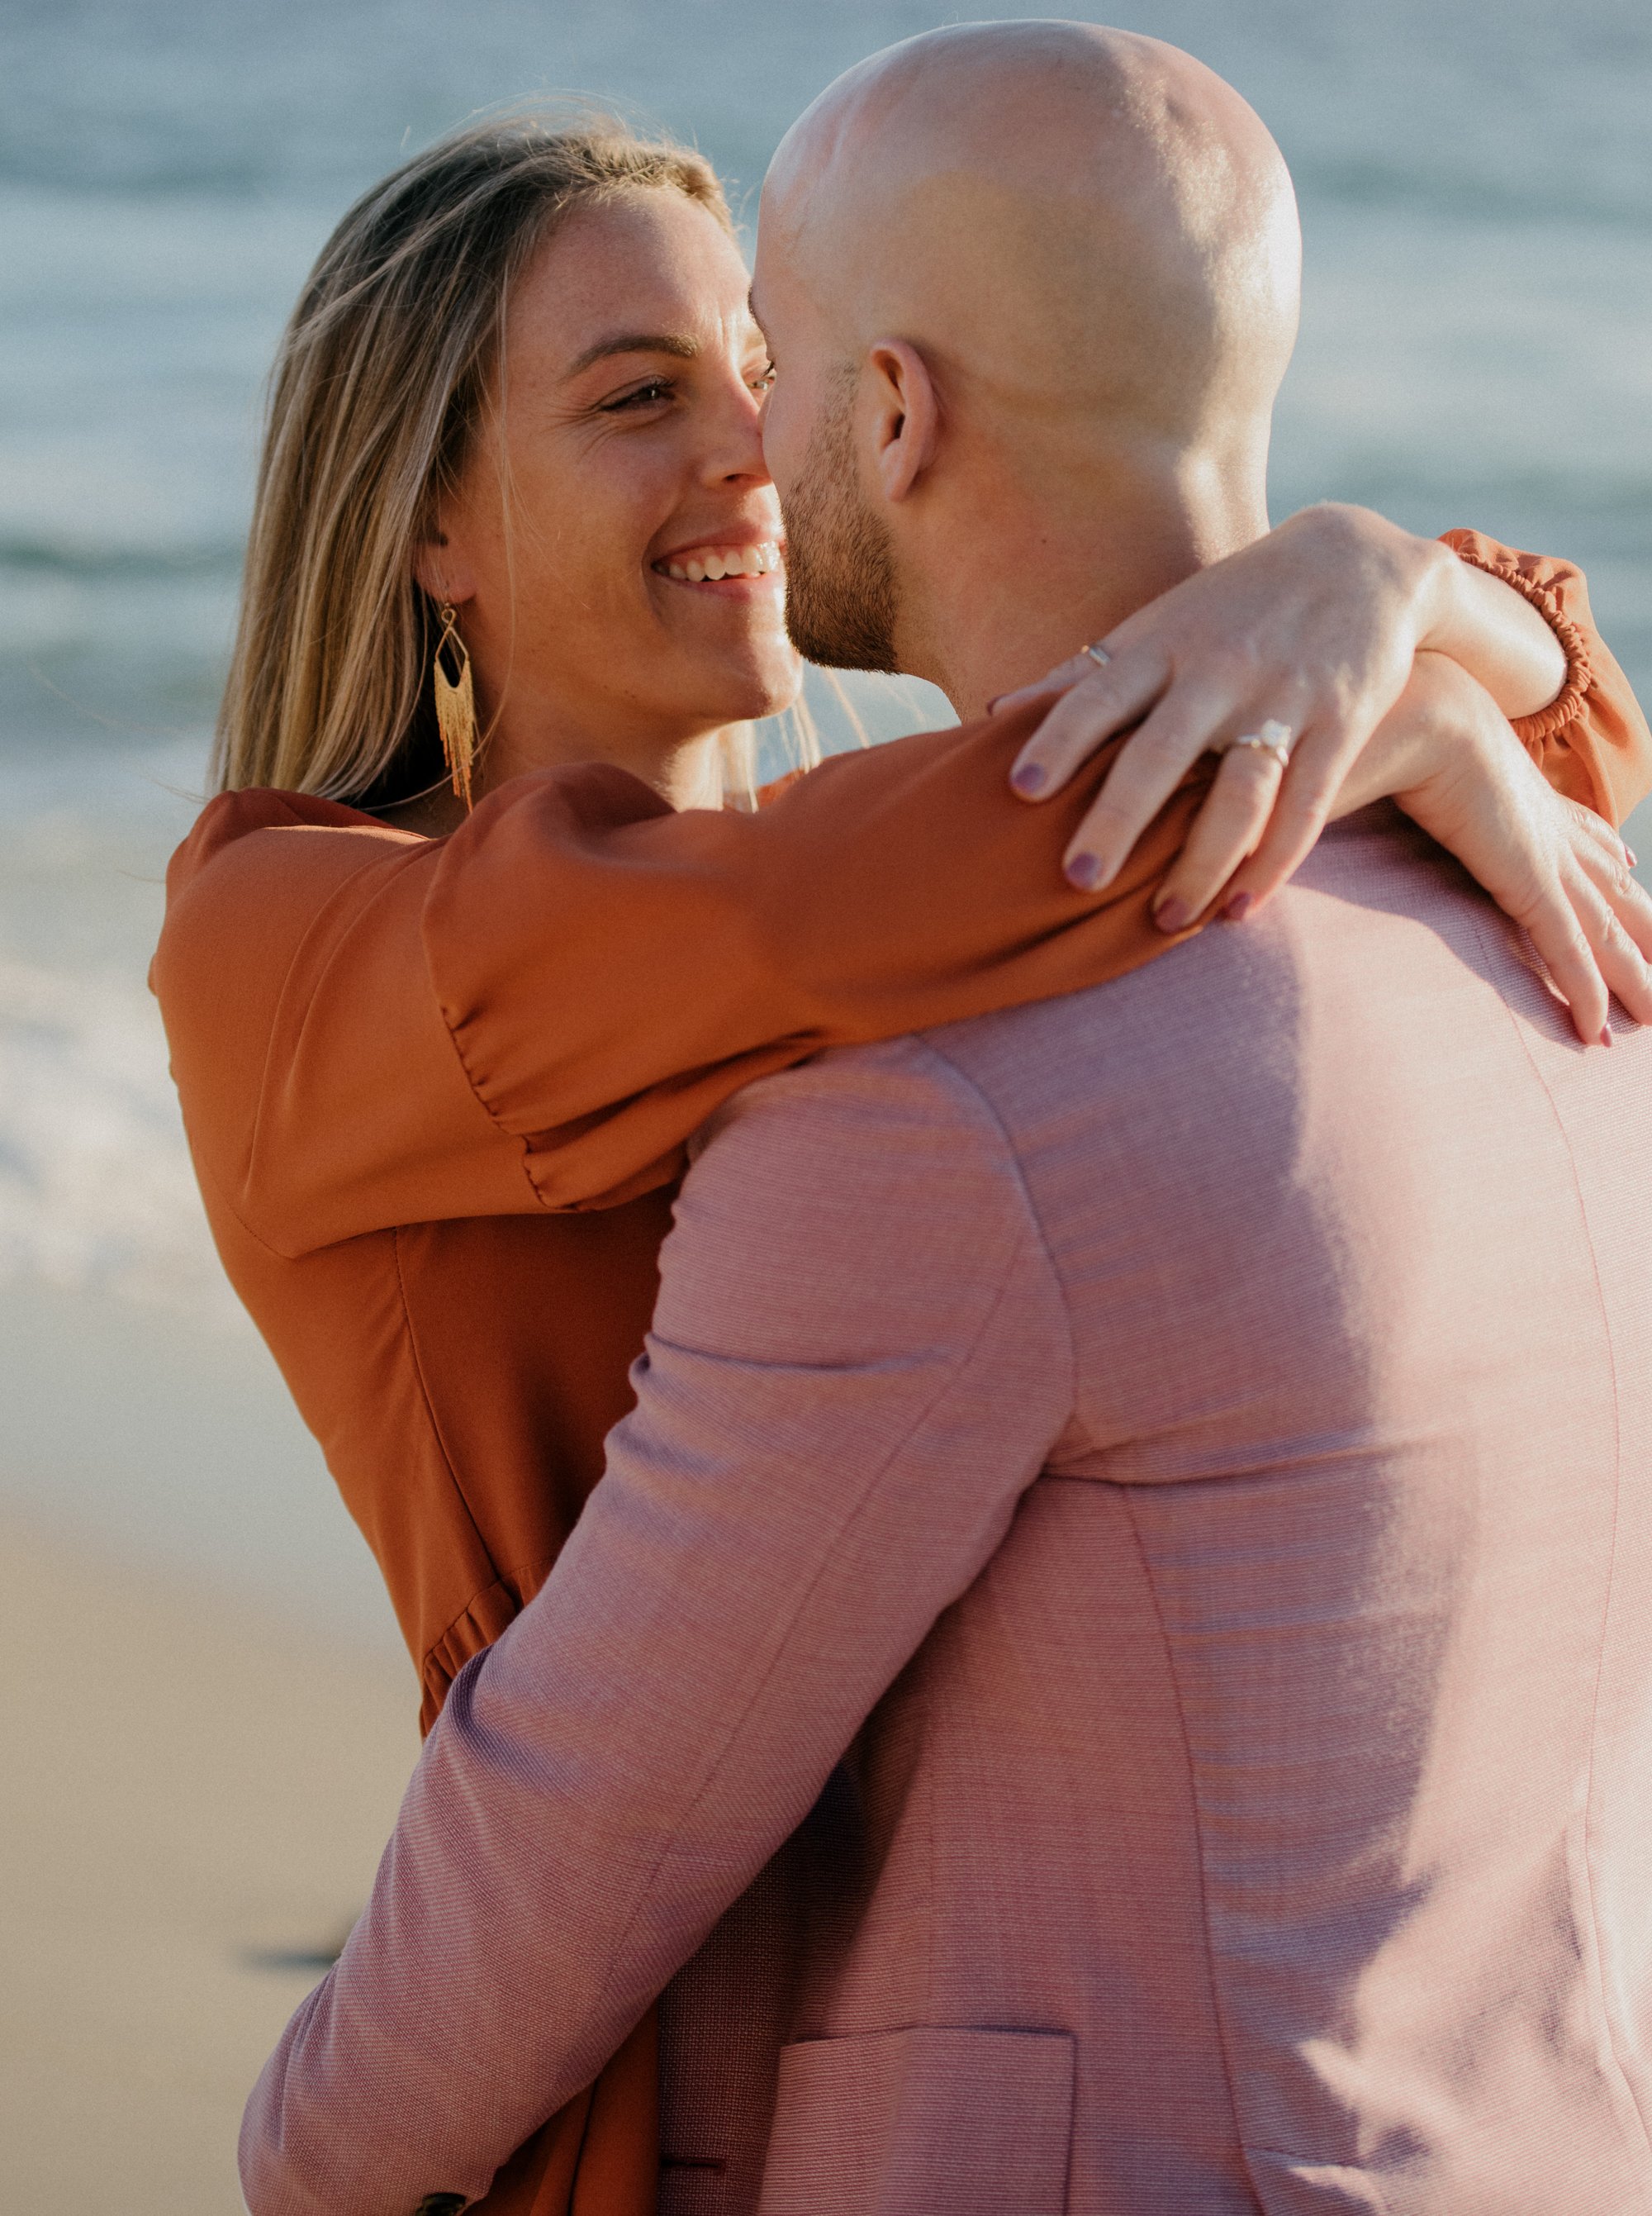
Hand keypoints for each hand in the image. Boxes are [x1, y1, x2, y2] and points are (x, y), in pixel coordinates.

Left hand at [993, 503, 1562, 922]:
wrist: (1360, 561)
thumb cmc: (1231, 608)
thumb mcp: (1157, 626)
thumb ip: (1081, 677)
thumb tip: (991, 716)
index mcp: (1164, 645)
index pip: (1100, 694)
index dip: (1058, 739)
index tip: (1019, 789)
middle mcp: (1220, 672)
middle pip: (1163, 751)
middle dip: (1119, 816)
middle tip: (1079, 880)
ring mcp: (1283, 700)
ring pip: (1239, 791)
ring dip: (1202, 860)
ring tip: (1165, 919)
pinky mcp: (1340, 727)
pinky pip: (1305, 806)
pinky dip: (1273, 863)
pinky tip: (1239, 910)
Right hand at [1377, 657, 1651, 1045]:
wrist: (1413, 713)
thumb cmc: (1389, 733)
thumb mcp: (1397, 768)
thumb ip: (1382, 792)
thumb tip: (1338, 798)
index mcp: (1520, 796)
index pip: (1578, 832)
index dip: (1603, 853)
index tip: (1624, 864)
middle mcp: (1546, 828)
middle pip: (1609, 887)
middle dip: (1638, 927)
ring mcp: (1545, 857)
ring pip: (1605, 931)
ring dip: (1631, 977)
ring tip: (1649, 1014)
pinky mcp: (1531, 883)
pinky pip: (1569, 951)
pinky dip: (1586, 993)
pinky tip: (1595, 1031)